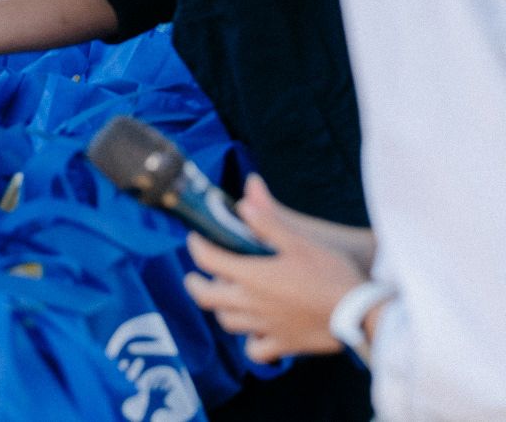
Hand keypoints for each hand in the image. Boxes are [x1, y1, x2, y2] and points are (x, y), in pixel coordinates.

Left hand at [183, 176, 365, 361]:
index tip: (196, 237)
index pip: (207, 259)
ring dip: (220, 308)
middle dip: (195, 283)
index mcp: (251, 275)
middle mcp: (251, 303)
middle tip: (195, 275)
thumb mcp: (299, 241)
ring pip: (227, 322)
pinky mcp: (284, 344)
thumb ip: (268, 223)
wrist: (360, 313)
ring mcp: (265, 326)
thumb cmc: (330, 272)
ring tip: (224, 298)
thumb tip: (242, 204)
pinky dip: (250, 343)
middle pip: (205, 296)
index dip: (196, 245)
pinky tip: (254, 332)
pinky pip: (256, 351)